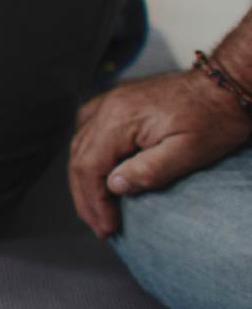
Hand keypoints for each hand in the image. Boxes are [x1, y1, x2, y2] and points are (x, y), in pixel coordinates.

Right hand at [70, 68, 251, 238]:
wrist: (229, 82)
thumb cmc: (216, 117)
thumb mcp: (189, 152)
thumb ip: (149, 171)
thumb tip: (113, 186)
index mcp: (119, 119)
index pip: (89, 168)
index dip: (94, 202)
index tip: (108, 226)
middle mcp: (108, 106)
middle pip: (79, 158)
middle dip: (86, 197)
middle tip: (99, 225)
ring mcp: (111, 100)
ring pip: (79, 144)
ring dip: (84, 178)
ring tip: (94, 205)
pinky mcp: (120, 99)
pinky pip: (88, 128)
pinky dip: (86, 153)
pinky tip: (94, 167)